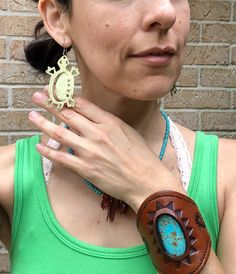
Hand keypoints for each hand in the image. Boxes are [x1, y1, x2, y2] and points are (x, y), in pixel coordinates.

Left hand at [29, 91, 182, 211]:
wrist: (146, 180)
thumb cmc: (141, 156)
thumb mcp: (127, 131)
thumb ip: (108, 123)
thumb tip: (93, 117)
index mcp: (109, 123)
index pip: (82, 105)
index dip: (66, 97)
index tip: (56, 92)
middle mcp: (97, 134)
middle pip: (68, 115)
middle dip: (50, 104)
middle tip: (37, 97)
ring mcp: (89, 152)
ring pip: (60, 134)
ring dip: (43, 124)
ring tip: (32, 116)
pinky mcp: (85, 169)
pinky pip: (61, 158)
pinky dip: (48, 152)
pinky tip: (39, 147)